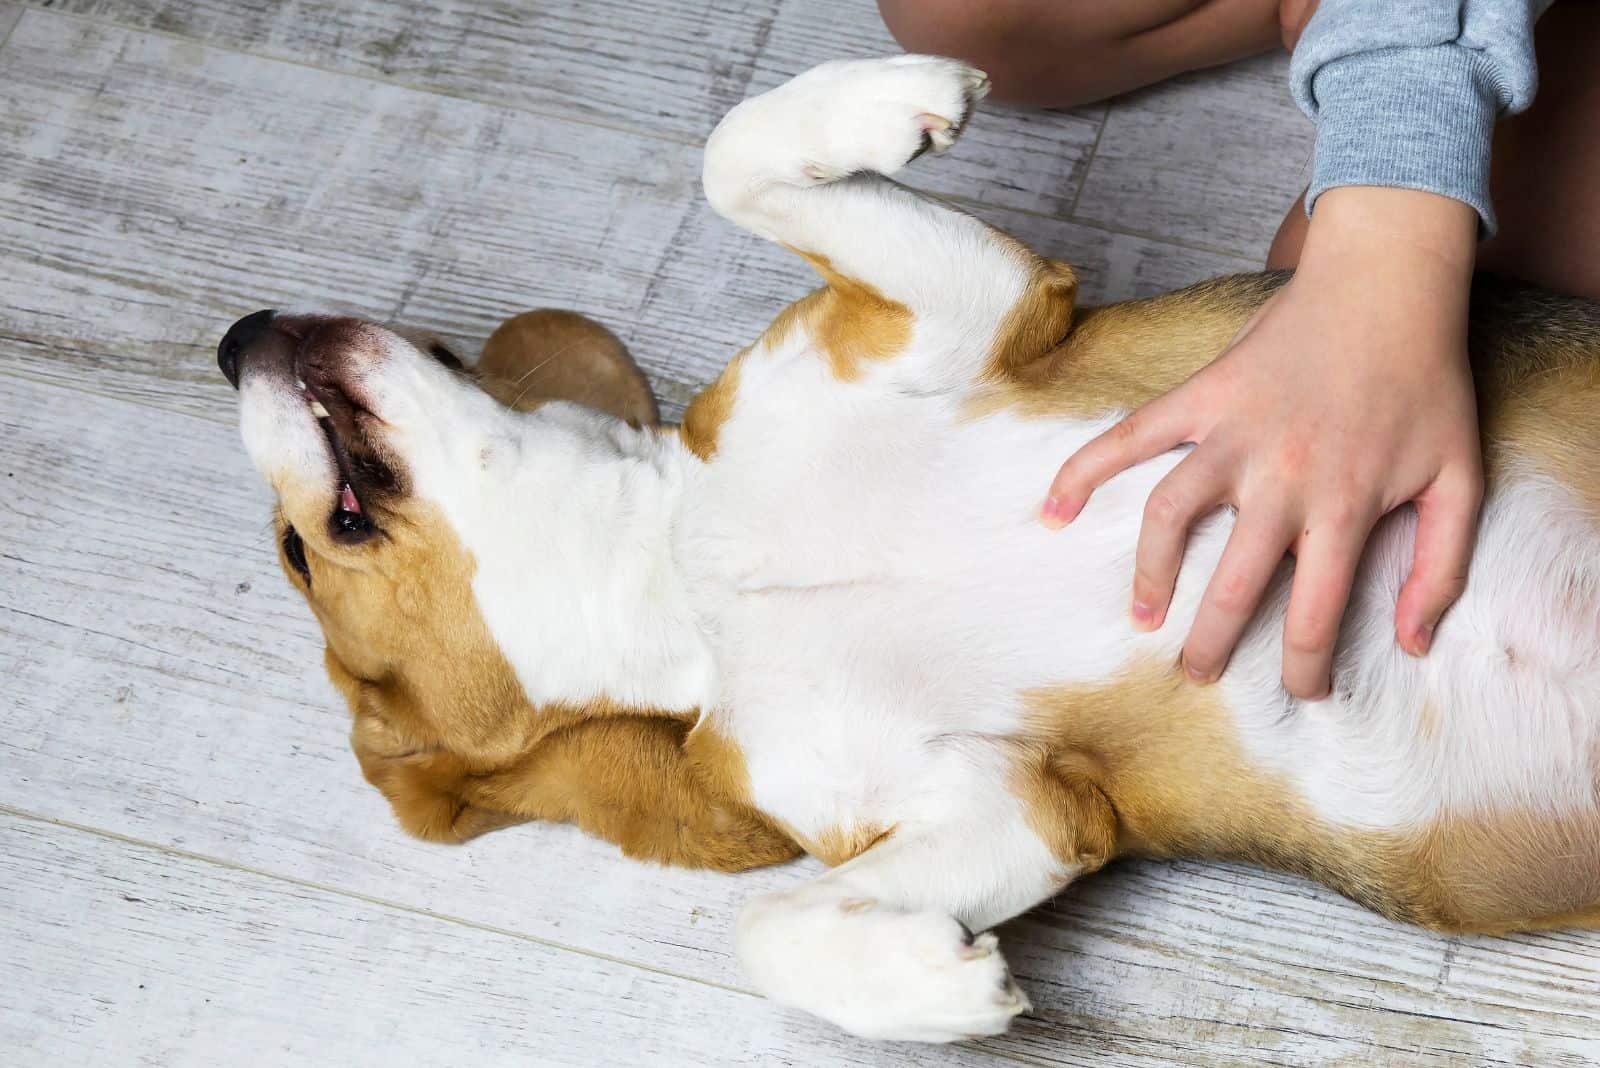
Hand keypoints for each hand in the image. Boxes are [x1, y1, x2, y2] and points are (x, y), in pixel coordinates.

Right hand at [1041, 186, 1483, 698]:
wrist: (1387, 287)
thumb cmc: (1426, 384)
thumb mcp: (1460, 478)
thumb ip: (1441, 565)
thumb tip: (1411, 641)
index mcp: (1343, 505)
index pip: (1313, 613)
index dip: (1303, 669)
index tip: (1300, 693)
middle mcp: (1279, 479)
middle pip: (1231, 583)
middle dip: (1211, 643)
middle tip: (1199, 672)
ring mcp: (1231, 436)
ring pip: (1169, 517)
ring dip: (1149, 574)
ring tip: (1143, 614)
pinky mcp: (1200, 398)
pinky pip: (1130, 437)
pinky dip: (1085, 469)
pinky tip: (1056, 508)